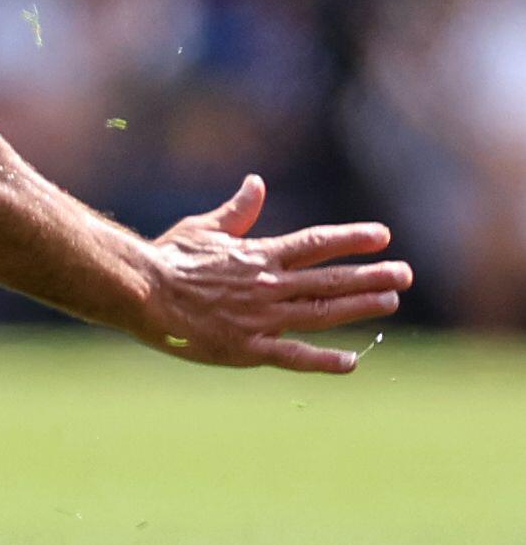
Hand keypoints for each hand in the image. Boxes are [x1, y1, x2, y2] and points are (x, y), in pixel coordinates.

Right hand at [138, 177, 410, 373]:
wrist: (140, 292)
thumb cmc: (167, 259)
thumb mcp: (204, 228)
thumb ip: (238, 211)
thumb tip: (257, 182)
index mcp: (258, 256)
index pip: (315, 245)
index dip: (350, 239)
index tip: (382, 235)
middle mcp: (268, 286)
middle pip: (330, 280)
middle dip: (371, 275)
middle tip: (404, 274)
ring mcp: (260, 318)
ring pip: (321, 313)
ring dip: (359, 307)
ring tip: (390, 302)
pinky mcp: (246, 349)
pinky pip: (292, 357)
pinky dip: (323, 360)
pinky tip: (351, 362)